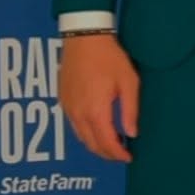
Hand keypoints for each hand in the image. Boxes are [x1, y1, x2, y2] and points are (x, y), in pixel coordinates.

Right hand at [59, 34, 138, 162]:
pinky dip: (86, 133)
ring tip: (111, 143)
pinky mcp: (62, 100)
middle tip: (121, 153)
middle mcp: (78, 114)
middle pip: (91, 144)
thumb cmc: (109, 57)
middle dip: (106, 153)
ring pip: (80, 137)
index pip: (106, 142)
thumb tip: (132, 133)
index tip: (128, 157)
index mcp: (95, 110)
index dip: (117, 154)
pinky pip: (74, 126)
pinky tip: (97, 128)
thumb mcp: (128, 81)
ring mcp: (68, 108)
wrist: (83, 37)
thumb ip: (130, 110)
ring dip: (95, 145)